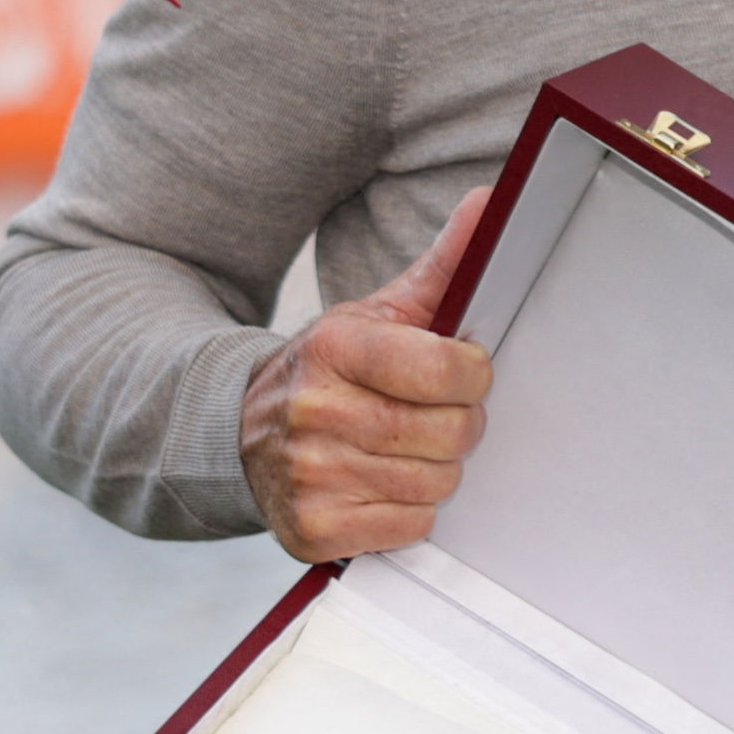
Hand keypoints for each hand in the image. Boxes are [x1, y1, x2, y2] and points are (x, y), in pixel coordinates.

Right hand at [240, 190, 494, 559]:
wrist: (241, 431)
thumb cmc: (329, 371)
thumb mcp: (377, 313)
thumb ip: (443, 266)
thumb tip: (493, 204)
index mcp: (335, 348)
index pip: (448, 371)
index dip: (472, 374)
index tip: (460, 370)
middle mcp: (316, 411)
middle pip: (451, 433)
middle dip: (457, 423)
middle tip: (430, 413)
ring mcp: (310, 475)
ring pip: (437, 483)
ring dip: (435, 468)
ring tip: (401, 447)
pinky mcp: (313, 529)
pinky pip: (411, 526)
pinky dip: (409, 510)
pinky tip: (380, 483)